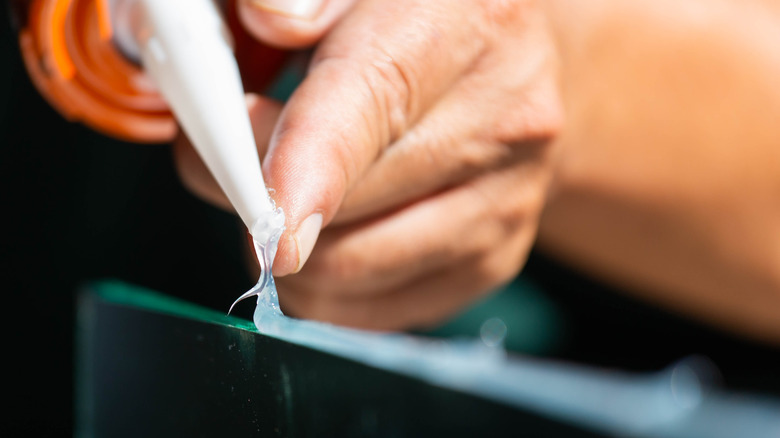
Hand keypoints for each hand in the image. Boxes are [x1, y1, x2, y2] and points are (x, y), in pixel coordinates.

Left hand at [176, 0, 562, 329]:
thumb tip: (265, 19)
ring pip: (354, 270)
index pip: (373, 105)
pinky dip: (321, 287)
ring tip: (282, 196)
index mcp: (467, 24)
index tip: (266, 223)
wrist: (514, 68)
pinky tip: (324, 232)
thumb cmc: (418, 18)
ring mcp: (507, 202)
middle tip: (232, 157)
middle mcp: (506, 120)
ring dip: (285, 247)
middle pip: (348, 205)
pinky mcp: (493, 261)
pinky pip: (374, 311)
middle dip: (257, 195)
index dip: (306, 169)